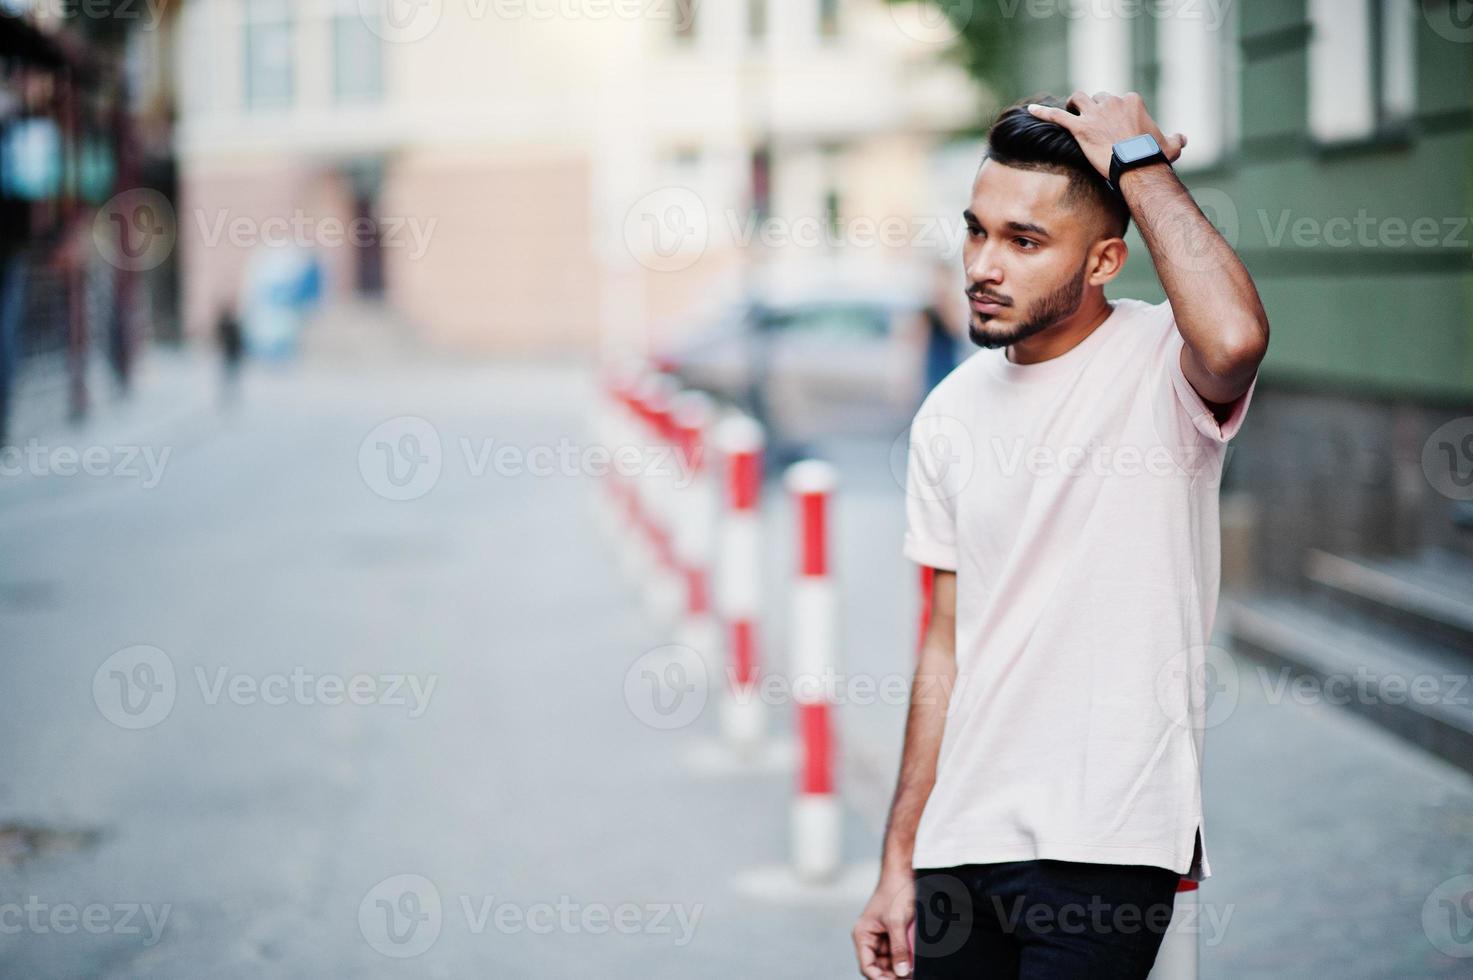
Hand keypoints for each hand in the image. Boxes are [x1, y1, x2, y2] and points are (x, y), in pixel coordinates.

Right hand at [853, 870, 915, 978]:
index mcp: (863, 935)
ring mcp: (883, 937)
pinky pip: (900, 952)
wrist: (904, 872)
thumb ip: (899, 948)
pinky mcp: (895, 935)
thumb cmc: (895, 892)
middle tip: (909, 978)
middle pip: (879, 967)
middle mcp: (870, 939)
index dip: (880, 979)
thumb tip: (902, 972)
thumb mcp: (897, 922)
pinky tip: (916, 962)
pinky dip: (908, 958)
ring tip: (914, 971)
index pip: (867, 966)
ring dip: (902, 967)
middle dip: (893, 975)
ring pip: (891, 962)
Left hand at [1027, 92, 1186, 180]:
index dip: (1113, 113)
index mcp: (1130, 101)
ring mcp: (1094, 114)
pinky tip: (1030, 110)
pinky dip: (1043, 113)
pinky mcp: (1079, 127)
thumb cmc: (1153, 157)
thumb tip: (1183, 138)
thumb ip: (1175, 139)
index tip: (1113, 127)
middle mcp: (1111, 102)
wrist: (1137, 166)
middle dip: (1093, 109)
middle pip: (1097, 98)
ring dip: (1073, 104)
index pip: (1117, 100)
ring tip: (1070, 114)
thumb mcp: (1170, 146)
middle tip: (1092, 125)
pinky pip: (1057, 116)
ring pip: (1078, 99)